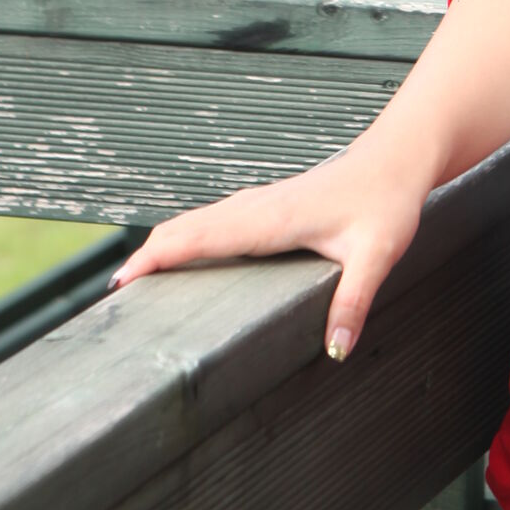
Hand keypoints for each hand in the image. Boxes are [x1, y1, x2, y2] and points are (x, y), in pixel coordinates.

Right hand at [109, 120, 434, 361]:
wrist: (397, 159)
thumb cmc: (388, 200)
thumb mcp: (378, 255)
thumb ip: (354, 302)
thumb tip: (335, 350)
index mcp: (270, 219)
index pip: (198, 238)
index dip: (156, 260)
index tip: (120, 285)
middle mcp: (256, 207)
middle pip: (184, 230)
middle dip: (145, 259)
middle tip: (112, 297)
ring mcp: (259, 203)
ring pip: (196, 222)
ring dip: (163, 246)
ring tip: (133, 281)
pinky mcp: (267, 205)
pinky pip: (213, 220)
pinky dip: (186, 237)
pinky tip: (183, 254)